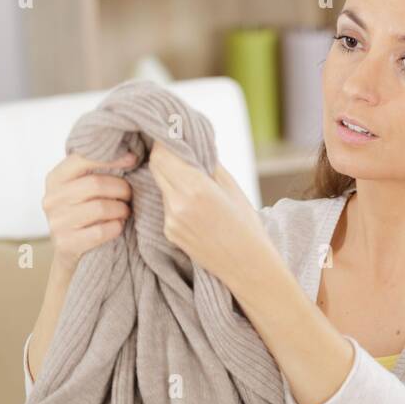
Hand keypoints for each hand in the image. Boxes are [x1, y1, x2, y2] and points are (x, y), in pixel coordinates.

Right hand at [42, 150, 137, 270]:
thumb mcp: (80, 190)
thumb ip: (95, 171)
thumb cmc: (82, 215)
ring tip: (125, 211)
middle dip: (121, 188)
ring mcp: (56, 222)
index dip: (110, 157)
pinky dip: (116, 227)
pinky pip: (100, 231)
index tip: (132, 160)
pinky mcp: (66, 244)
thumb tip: (130, 154)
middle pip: (95, 184)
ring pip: (100, 208)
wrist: (69, 254)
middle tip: (129, 194)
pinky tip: (118, 226)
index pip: (82, 159)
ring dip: (121, 209)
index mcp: (54, 179)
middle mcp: (51, 199)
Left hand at [149, 140, 267, 288]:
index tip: (174, 135)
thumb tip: (191, 144)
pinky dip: (176, 197)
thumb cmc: (247, 227)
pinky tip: (195, 204)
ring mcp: (170, 222)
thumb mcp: (231, 187)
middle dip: (165, 156)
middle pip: (156, 168)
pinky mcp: (170, 233)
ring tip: (194, 181)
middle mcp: (177, 205)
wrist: (248, 268)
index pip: (162, 155)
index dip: (165, 141)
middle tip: (179, 150)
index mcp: (195, 189)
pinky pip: (166, 205)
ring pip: (161, 186)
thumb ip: (207, 163)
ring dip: (171, 177)